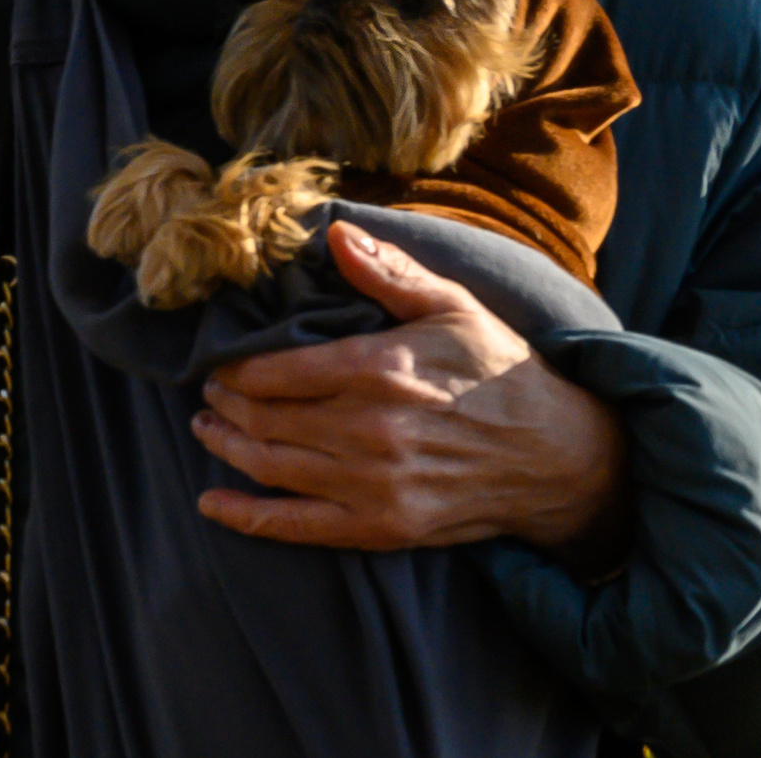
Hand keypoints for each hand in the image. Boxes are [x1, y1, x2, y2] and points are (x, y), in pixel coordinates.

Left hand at [190, 221, 632, 568]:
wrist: (555, 455)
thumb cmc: (499, 370)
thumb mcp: (452, 305)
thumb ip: (388, 273)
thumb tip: (334, 233)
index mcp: (378, 369)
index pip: (276, 370)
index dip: (236, 368)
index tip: (219, 361)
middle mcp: (368, 430)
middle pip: (265, 418)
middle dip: (225, 402)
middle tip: (208, 390)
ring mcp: (373, 485)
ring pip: (270, 466)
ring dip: (226, 446)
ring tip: (205, 427)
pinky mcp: (381, 527)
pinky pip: (297, 526)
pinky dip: (246, 517)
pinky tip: (212, 504)